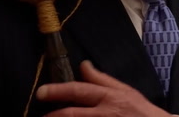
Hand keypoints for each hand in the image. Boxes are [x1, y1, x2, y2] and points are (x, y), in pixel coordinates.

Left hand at [37, 61, 170, 116]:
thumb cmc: (139, 109)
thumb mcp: (124, 89)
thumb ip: (101, 78)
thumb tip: (84, 65)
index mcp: (108, 97)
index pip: (79, 91)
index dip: (58, 91)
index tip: (42, 92)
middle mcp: (104, 113)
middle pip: (72, 113)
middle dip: (53, 114)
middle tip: (39, 110)